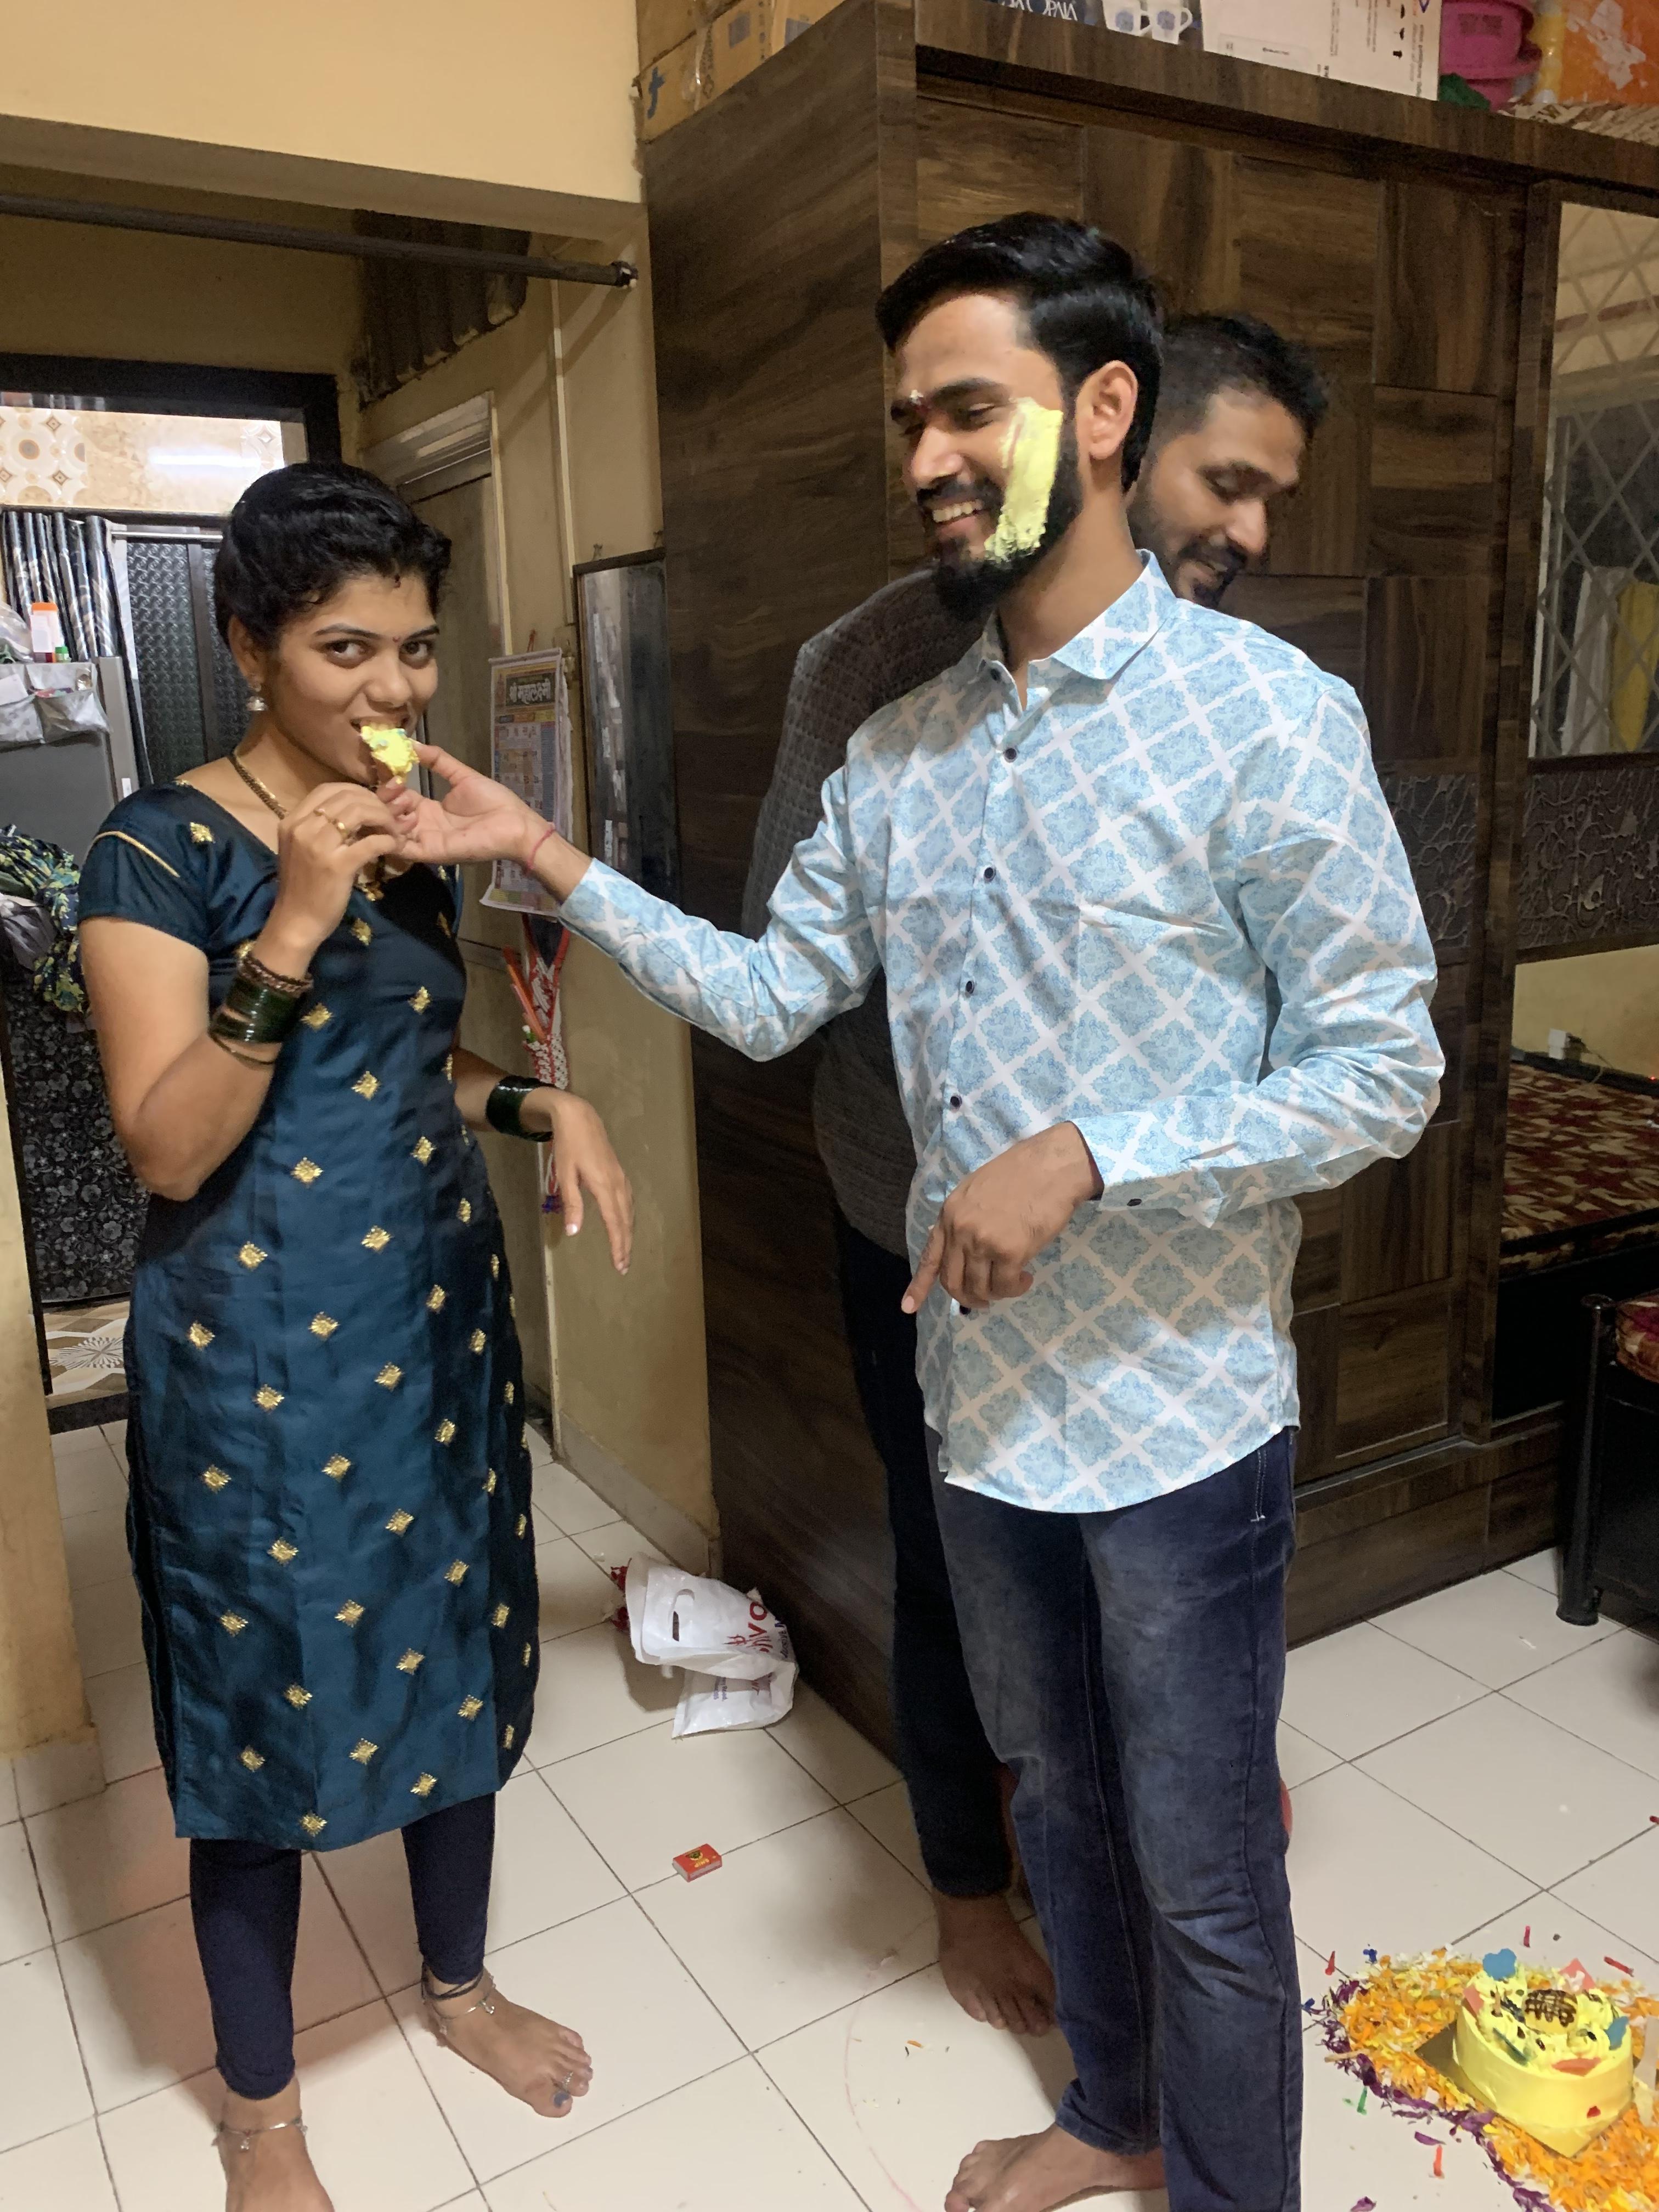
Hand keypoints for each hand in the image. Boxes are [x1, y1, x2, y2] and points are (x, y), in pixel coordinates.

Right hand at [262, 782, 405, 966]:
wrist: (296, 922)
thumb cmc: (303, 888)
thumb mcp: (305, 849)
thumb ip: (323, 828)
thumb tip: (356, 810)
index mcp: (292, 820)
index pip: (328, 789)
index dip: (357, 791)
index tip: (372, 804)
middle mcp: (302, 827)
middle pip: (347, 797)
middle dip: (375, 803)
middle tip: (390, 817)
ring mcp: (318, 845)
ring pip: (360, 812)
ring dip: (384, 818)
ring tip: (394, 830)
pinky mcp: (337, 865)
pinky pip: (371, 842)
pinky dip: (388, 840)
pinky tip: (394, 845)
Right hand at [385, 744, 593, 899]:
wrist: (515, 823)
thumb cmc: (494, 801)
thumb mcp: (462, 776)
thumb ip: (438, 760)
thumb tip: (412, 742)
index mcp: (429, 808)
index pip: (398, 797)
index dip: (390, 785)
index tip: (388, 768)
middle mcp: (424, 825)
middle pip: (390, 814)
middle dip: (386, 799)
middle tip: (394, 784)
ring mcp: (427, 840)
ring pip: (392, 831)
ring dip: (390, 814)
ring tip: (404, 799)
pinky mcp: (433, 852)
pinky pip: (404, 849)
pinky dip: (395, 835)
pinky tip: (404, 817)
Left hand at [537, 1092, 633, 1273]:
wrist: (579, 1117)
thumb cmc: (568, 1146)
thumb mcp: (565, 1175)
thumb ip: (572, 1203)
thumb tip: (574, 1232)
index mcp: (603, 1186)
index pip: (614, 1222)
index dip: (617, 1244)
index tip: (619, 1264)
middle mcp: (617, 1184)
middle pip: (625, 1220)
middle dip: (625, 1244)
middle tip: (624, 1266)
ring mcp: (620, 1178)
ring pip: (629, 1211)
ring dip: (628, 1232)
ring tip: (625, 1250)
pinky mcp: (619, 1173)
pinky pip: (628, 1200)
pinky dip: (628, 1217)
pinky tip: (625, 1222)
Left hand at [903, 1122, 1101, 1313]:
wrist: (1051, 1166)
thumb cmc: (1021, 1174)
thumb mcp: (977, 1191)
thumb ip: (965, 1219)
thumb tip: (965, 1250)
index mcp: (950, 1213)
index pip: (930, 1257)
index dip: (918, 1286)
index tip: (908, 1308)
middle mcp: (960, 1230)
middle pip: (953, 1281)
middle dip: (967, 1297)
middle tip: (985, 1300)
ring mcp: (983, 1242)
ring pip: (979, 1288)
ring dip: (996, 1294)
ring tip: (1014, 1282)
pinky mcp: (1009, 1252)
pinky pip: (1005, 1286)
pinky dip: (1015, 1288)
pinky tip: (1025, 1278)